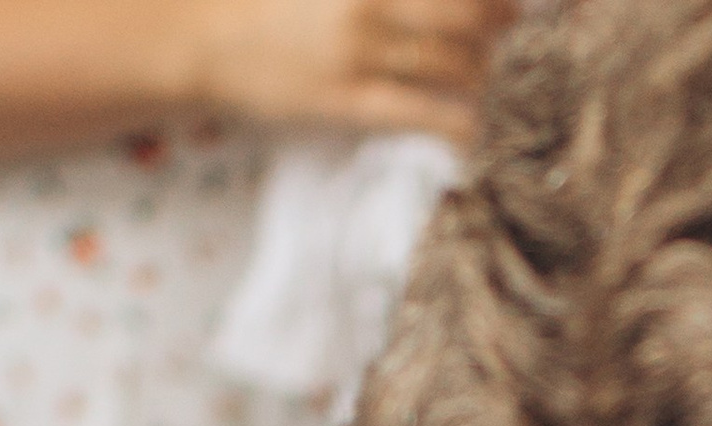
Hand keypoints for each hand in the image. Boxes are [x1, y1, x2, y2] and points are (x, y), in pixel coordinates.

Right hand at [184, 0, 514, 140]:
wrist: (199, 35)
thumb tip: (418, 7)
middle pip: (468, 11)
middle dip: (502, 20)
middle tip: (512, 27)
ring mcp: (360, 50)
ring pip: (455, 63)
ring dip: (485, 72)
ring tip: (490, 75)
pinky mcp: (348, 101)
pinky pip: (426, 114)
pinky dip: (461, 121)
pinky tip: (474, 126)